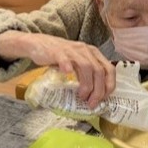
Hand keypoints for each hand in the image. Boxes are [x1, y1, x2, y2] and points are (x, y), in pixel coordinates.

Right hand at [0, 31, 115, 108]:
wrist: (38, 44)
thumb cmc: (60, 57)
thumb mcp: (78, 63)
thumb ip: (87, 74)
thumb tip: (95, 96)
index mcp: (94, 53)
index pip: (109, 69)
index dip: (109, 85)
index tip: (103, 99)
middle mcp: (86, 50)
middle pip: (99, 71)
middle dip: (98, 90)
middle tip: (91, 103)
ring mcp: (72, 50)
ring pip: (86, 66)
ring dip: (86, 85)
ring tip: (81, 96)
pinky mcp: (57, 51)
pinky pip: (65, 59)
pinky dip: (68, 67)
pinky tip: (67, 75)